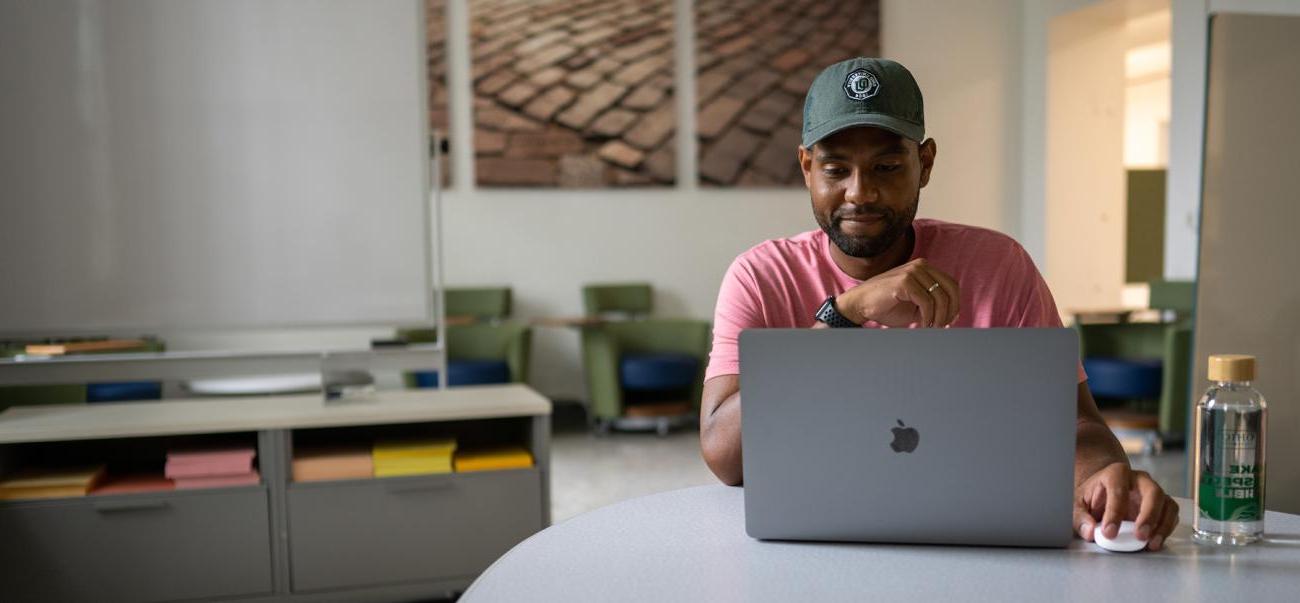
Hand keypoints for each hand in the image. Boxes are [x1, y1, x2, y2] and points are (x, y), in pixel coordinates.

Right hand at [836, 258, 959, 327]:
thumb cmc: (886, 306)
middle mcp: (921, 266)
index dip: (955, 304)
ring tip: (931, 327)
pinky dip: (928, 317)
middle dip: (950, 311)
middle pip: (950, 289)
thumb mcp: (915, 305)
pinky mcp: (905, 281)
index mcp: (924, 268)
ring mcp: (913, 271)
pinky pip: (927, 302)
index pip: (951, 284)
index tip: (950, 321)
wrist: (860, 304)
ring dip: (939, 317)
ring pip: (940, 297)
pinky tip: (922, 324)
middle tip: (942, 326)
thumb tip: (952, 316)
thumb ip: (932, 305)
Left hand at [1074, 462, 1179, 550]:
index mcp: (1116, 473)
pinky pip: (1172, 515)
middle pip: (1153, 492)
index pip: (1118, 491)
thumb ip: (1080, 518)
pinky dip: (1166, 529)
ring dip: (1162, 525)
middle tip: (1140, 536)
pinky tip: (1155, 541)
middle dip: (1148, 516)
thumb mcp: (1078, 504)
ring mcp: (1153, 491)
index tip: (1108, 533)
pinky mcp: (1162, 505)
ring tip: (1151, 544)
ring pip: (1167, 504)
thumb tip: (1089, 532)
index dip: (1114, 513)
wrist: (1104, 494)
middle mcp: (1139, 479)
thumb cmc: (1092, 497)